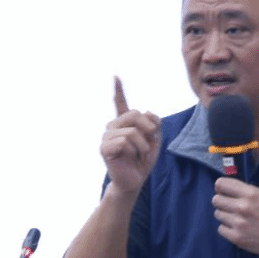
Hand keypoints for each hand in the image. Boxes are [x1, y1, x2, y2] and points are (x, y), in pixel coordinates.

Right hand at [101, 76, 160, 193]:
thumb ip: (154, 124)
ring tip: (139, 155)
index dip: (119, 90)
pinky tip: (130, 158)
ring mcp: (107, 136)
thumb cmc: (142, 161)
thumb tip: (147, 112)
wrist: (135, 181)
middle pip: (134, 114)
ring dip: (142, 145)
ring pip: (131, 131)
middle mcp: (114, 127)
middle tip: (149, 144)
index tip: (116, 76)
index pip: (121, 103)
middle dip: (148, 129)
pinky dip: (133, 151)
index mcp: (125, 123)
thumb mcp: (154, 140)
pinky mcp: (104, 147)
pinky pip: (124, 141)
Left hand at [212, 177, 258, 257]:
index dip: (220, 187)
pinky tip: (238, 228)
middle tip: (230, 206)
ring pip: (218, 214)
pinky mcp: (236, 237)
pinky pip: (221, 229)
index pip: (221, 184)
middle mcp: (242, 206)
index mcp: (250, 193)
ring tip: (237, 218)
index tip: (222, 191)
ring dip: (225, 215)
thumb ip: (244, 191)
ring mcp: (238, 223)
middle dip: (222, 202)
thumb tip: (224, 188)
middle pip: (216, 200)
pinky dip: (228, 229)